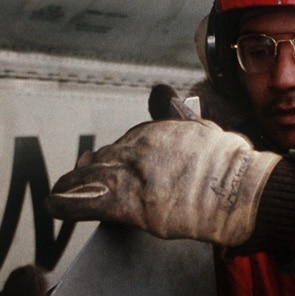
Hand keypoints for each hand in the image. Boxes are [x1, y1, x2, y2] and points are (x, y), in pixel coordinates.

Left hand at [46, 117, 280, 246]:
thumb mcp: (199, 128)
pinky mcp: (130, 203)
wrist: (240, 191)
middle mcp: (138, 147)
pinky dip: (67, 203)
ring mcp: (132, 175)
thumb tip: (160, 91)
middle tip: (77, 177)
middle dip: (89, 170)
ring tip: (62, 192)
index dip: (109, 156)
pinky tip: (54, 204)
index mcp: (154, 130)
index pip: (122, 142)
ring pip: (90, 178)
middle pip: (102, 159)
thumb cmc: (227, 164)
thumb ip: (173, 112)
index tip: (98, 161)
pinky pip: (87, 202)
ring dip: (74, 185)